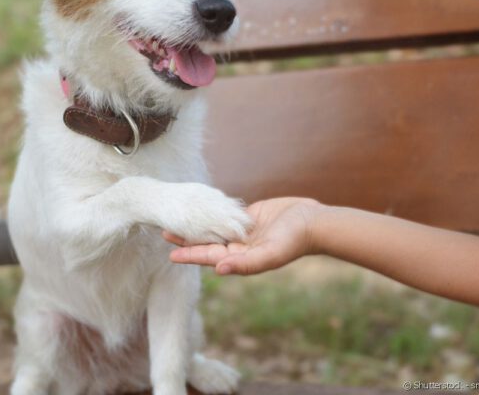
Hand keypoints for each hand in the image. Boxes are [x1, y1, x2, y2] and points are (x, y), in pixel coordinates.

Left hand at [163, 198, 322, 274]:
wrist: (313, 222)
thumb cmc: (294, 241)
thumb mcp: (270, 254)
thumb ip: (245, 264)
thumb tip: (218, 269)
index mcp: (242, 258)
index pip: (210, 257)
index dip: (190, 255)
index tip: (170, 255)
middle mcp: (240, 246)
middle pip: (208, 243)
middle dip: (187, 239)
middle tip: (165, 231)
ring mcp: (244, 232)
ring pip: (215, 228)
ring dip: (197, 224)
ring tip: (178, 218)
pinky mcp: (250, 217)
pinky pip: (227, 215)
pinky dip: (213, 212)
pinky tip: (200, 207)